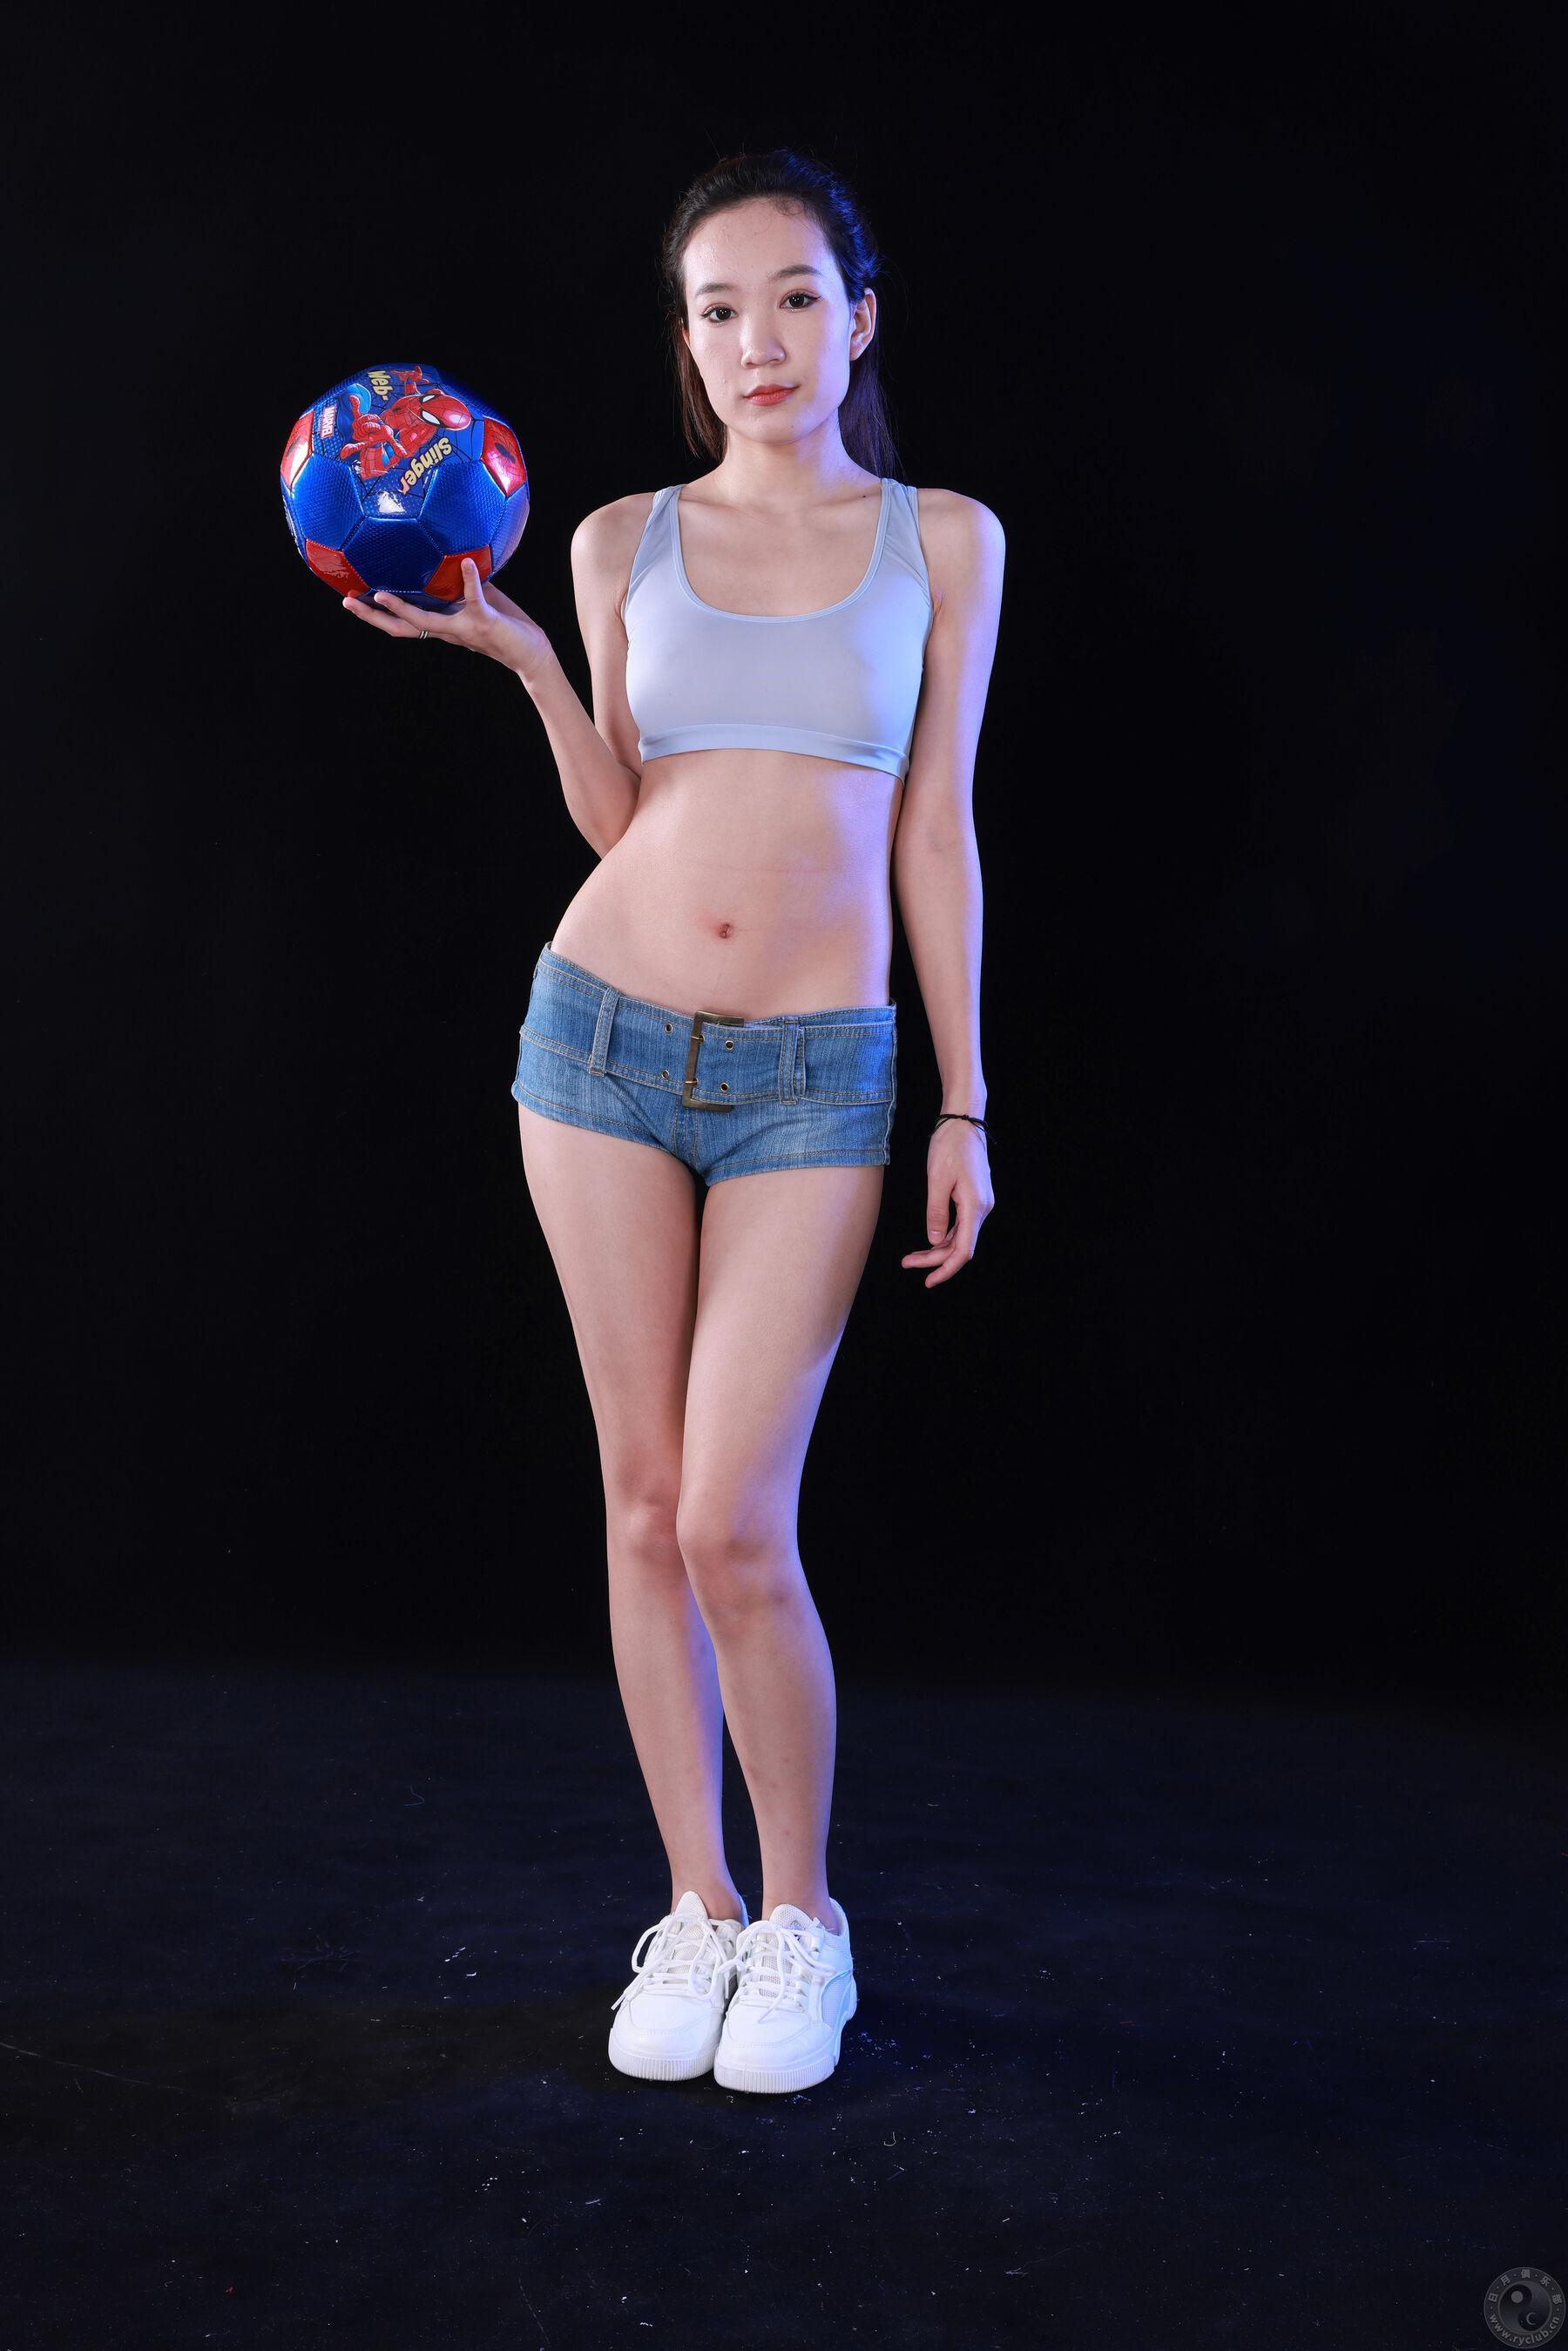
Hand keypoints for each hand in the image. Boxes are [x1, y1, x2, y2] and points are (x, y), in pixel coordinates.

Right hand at [342, 557, 554, 682]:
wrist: (531, 653)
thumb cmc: (505, 623)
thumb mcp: (477, 599)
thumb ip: (459, 582)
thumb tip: (448, 552)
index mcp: (442, 626)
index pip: (402, 623)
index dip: (376, 614)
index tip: (350, 599)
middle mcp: (447, 631)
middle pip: (400, 628)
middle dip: (371, 616)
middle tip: (346, 601)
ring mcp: (463, 629)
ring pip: (425, 621)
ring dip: (401, 608)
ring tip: (381, 592)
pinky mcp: (484, 622)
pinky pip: (474, 599)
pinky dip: (468, 580)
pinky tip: (465, 562)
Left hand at [901, 1122, 992, 1287]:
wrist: (964, 1121)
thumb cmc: (950, 1145)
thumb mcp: (937, 1179)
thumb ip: (936, 1212)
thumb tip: (935, 1241)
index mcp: (975, 1206)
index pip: (964, 1250)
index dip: (946, 1269)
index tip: (928, 1281)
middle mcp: (982, 1208)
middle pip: (960, 1246)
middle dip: (934, 1259)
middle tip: (907, 1262)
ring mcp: (980, 1203)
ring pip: (960, 1237)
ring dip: (938, 1249)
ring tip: (912, 1256)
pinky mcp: (974, 1198)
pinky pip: (961, 1225)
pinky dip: (944, 1236)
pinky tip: (929, 1241)